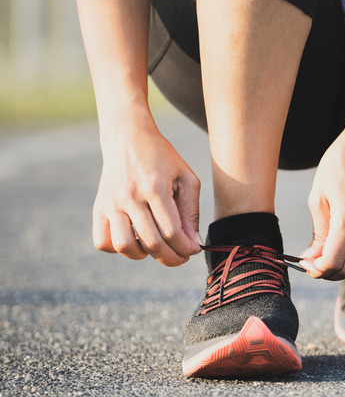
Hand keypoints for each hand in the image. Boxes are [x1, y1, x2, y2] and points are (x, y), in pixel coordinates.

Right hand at [92, 118, 201, 265]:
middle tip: (181, 257)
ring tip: (157, 247)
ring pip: (124, 246)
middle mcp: (129, 196)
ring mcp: (110, 203)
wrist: (128, 138)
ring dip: (145, 255)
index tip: (194, 250)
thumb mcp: (186, 178)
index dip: (185, 247)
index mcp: (154, 187)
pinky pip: (103, 241)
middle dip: (171, 257)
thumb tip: (193, 244)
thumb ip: (191, 212)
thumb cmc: (163, 159)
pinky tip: (136, 239)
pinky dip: (119, 248)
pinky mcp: (98, 208)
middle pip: (151, 242)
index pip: (171, 230)